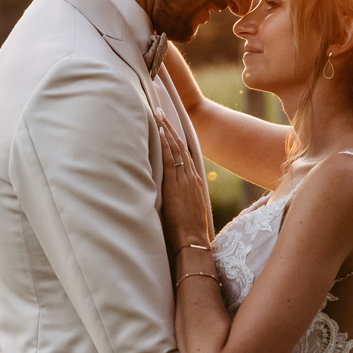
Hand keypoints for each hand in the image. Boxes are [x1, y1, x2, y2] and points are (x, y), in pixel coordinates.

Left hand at [155, 111, 212, 255]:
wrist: (192, 242)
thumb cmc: (187, 233)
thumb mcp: (185, 211)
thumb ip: (178, 200)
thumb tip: (169, 198)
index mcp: (194, 183)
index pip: (185, 155)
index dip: (176, 139)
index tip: (168, 126)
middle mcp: (191, 177)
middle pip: (180, 146)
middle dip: (170, 128)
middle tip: (161, 111)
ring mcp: (185, 180)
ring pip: (175, 149)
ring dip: (166, 130)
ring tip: (158, 114)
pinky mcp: (176, 185)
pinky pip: (171, 159)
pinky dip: (165, 144)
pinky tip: (159, 131)